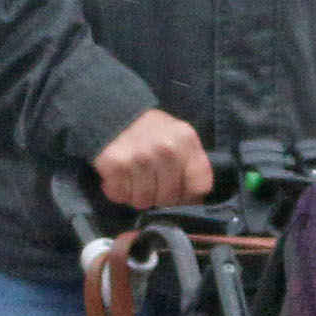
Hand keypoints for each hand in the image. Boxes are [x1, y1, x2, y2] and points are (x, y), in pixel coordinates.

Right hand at [91, 109, 213, 210]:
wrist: (116, 113)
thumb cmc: (152, 133)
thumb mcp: (180, 138)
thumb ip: (192, 166)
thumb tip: (193, 201)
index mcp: (186, 140)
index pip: (200, 186)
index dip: (191, 196)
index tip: (181, 192)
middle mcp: (165, 148)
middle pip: (169, 198)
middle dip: (160, 197)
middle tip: (152, 184)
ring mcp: (139, 157)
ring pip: (143, 201)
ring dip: (138, 196)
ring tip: (135, 179)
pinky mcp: (114, 164)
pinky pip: (120, 195)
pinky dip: (119, 192)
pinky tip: (121, 177)